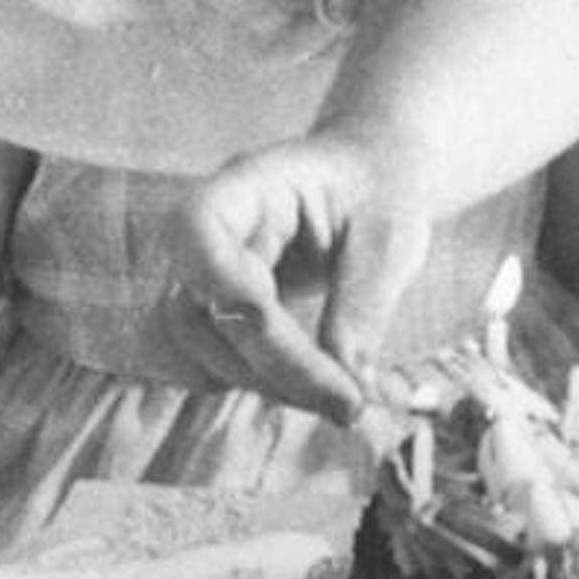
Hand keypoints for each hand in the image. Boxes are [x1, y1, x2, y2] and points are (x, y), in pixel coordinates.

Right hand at [158, 135, 435, 420]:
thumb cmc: (382, 191)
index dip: (237, 301)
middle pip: (195, 309)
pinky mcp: (206, 304)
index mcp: (249, 181)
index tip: (313, 360)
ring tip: (332, 395)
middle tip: (348, 401)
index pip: (199, 232)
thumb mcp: (393, 238)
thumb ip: (365, 305)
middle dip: (268, 365)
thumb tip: (349, 389)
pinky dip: (243, 380)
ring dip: (255, 380)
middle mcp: (207, 225)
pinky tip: (300, 382)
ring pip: (186, 344)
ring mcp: (198, 266)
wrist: (372, 177)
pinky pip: (195, 356)